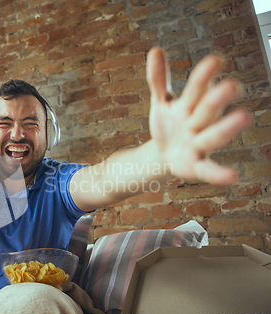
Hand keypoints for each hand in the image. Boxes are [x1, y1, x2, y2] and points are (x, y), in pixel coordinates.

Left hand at [147, 47, 251, 184]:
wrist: (162, 155)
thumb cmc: (168, 124)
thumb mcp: (161, 103)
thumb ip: (159, 80)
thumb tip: (155, 51)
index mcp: (189, 105)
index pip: (197, 88)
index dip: (204, 76)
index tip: (215, 60)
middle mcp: (198, 123)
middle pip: (208, 110)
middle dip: (217, 99)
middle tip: (232, 86)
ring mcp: (199, 145)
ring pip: (213, 136)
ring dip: (226, 129)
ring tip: (244, 117)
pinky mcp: (196, 167)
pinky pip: (209, 170)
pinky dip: (219, 174)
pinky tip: (233, 175)